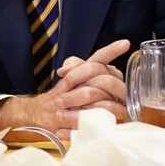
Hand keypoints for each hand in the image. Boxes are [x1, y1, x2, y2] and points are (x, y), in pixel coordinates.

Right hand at [0, 39, 129, 139]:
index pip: (94, 58)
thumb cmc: (60, 97)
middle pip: (97, 76)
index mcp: (77, 73)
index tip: (125, 43)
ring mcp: (65, 99)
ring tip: (124, 112)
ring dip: (111, 104)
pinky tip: (109, 122)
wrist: (37, 113)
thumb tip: (106, 62)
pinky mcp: (63, 116)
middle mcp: (71, 83)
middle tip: (128, 96)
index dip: (109, 50)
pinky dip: (97, 119)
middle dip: (116, 87)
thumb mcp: (72, 80)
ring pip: (90, 93)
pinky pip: (83, 115)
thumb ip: (87, 70)